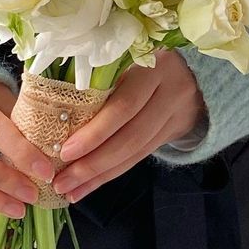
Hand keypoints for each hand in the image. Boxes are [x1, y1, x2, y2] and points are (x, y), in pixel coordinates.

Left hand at [52, 49, 205, 202]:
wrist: (193, 69)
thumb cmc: (143, 59)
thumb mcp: (126, 58)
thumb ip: (102, 78)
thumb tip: (55, 110)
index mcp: (154, 68)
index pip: (124, 107)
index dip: (95, 132)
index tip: (65, 151)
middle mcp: (170, 93)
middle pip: (131, 137)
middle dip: (93, 163)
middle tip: (62, 181)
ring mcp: (176, 116)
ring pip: (136, 153)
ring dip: (100, 176)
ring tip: (70, 191)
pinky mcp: (174, 134)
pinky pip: (140, 157)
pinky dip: (112, 173)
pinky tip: (90, 185)